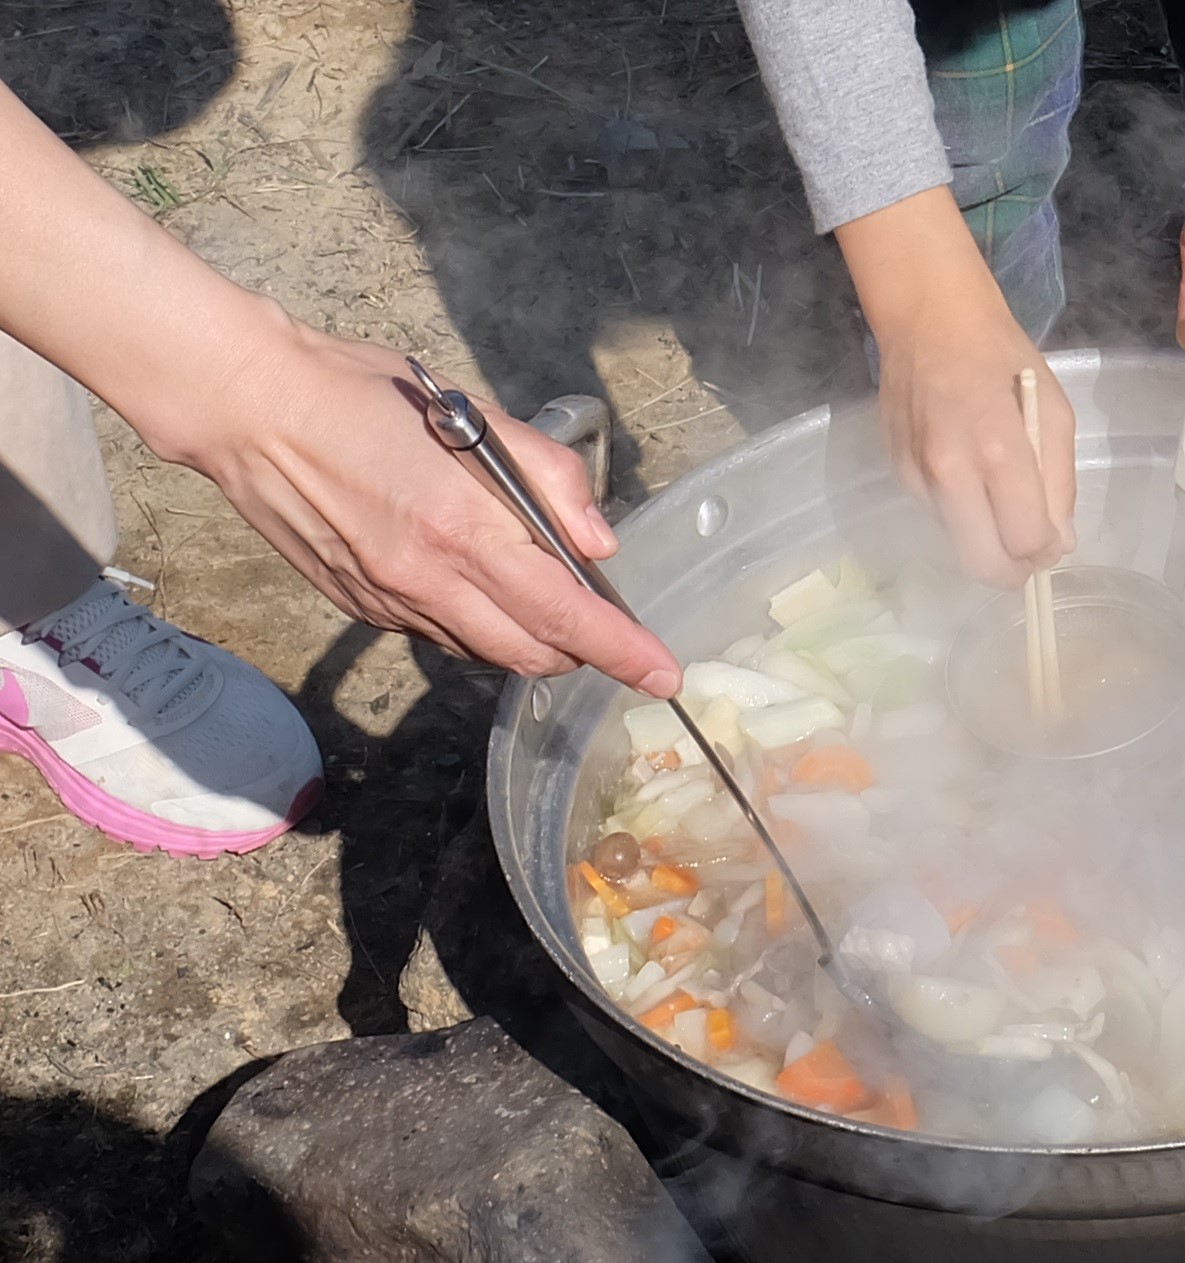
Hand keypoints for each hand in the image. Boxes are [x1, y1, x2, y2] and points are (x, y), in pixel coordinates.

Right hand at [174, 310, 681, 692]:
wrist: (250, 408)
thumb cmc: (366, 396)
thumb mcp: (475, 414)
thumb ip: (549, 478)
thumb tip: (597, 543)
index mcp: (464, 528)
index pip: (566, 614)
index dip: (623, 650)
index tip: (663, 673)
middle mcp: (428, 580)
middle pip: (533, 655)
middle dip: (581, 653)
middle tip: (605, 627)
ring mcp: (390, 601)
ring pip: (487, 655)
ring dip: (529, 643)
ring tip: (541, 600)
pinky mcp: (361, 608)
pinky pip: (441, 639)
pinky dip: (478, 628)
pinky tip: (477, 587)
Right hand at [836, 188, 1075, 585]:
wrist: (929, 318)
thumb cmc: (1002, 357)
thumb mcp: (1053, 411)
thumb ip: (1059, 482)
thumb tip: (1058, 541)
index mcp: (997, 450)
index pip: (1023, 540)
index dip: (1045, 552)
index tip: (1053, 542)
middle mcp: (949, 472)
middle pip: (982, 564)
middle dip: (1014, 570)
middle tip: (1030, 552)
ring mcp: (916, 477)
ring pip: (959, 547)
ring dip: (987, 543)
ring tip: (1003, 505)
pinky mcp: (897, 476)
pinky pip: (940, 519)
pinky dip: (963, 517)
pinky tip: (971, 478)